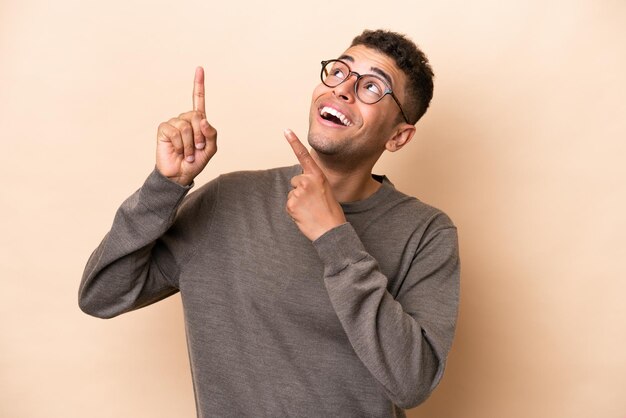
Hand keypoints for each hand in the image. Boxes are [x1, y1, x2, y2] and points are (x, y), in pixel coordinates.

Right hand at [156, 67, 216, 185]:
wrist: (180, 174)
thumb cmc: (195, 162)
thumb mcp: (210, 149)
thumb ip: (211, 134)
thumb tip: (203, 119)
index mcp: (198, 121)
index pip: (198, 100)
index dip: (199, 85)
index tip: (199, 68)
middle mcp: (185, 119)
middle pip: (196, 116)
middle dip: (200, 135)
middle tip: (197, 148)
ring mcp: (173, 123)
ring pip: (186, 126)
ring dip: (190, 144)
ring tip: (187, 153)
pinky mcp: (163, 129)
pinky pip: (174, 131)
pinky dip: (179, 144)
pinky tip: (178, 151)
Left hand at [284, 129, 345, 240]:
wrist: (331, 230)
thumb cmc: (330, 212)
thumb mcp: (325, 191)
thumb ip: (312, 184)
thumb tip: (299, 184)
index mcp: (318, 176)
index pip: (304, 156)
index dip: (294, 142)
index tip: (286, 130)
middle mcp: (307, 181)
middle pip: (295, 180)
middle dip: (300, 190)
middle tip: (313, 203)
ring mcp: (298, 192)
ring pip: (291, 194)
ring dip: (298, 202)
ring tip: (310, 210)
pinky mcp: (291, 204)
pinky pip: (288, 205)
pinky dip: (294, 211)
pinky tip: (304, 215)